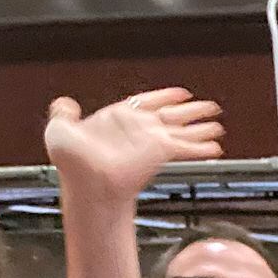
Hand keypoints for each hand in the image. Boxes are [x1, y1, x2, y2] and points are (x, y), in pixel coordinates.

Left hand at [45, 88, 225, 201]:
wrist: (88, 183)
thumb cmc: (73, 162)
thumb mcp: (59, 129)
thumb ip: (63, 113)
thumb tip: (66, 103)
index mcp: (118, 118)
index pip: (146, 102)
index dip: (164, 96)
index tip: (182, 94)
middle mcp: (139, 129)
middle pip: (172, 115)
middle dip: (192, 112)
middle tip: (211, 108)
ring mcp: (152, 142)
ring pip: (183, 130)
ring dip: (202, 128)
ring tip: (218, 126)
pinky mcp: (161, 153)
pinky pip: (186, 148)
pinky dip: (201, 148)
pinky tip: (214, 148)